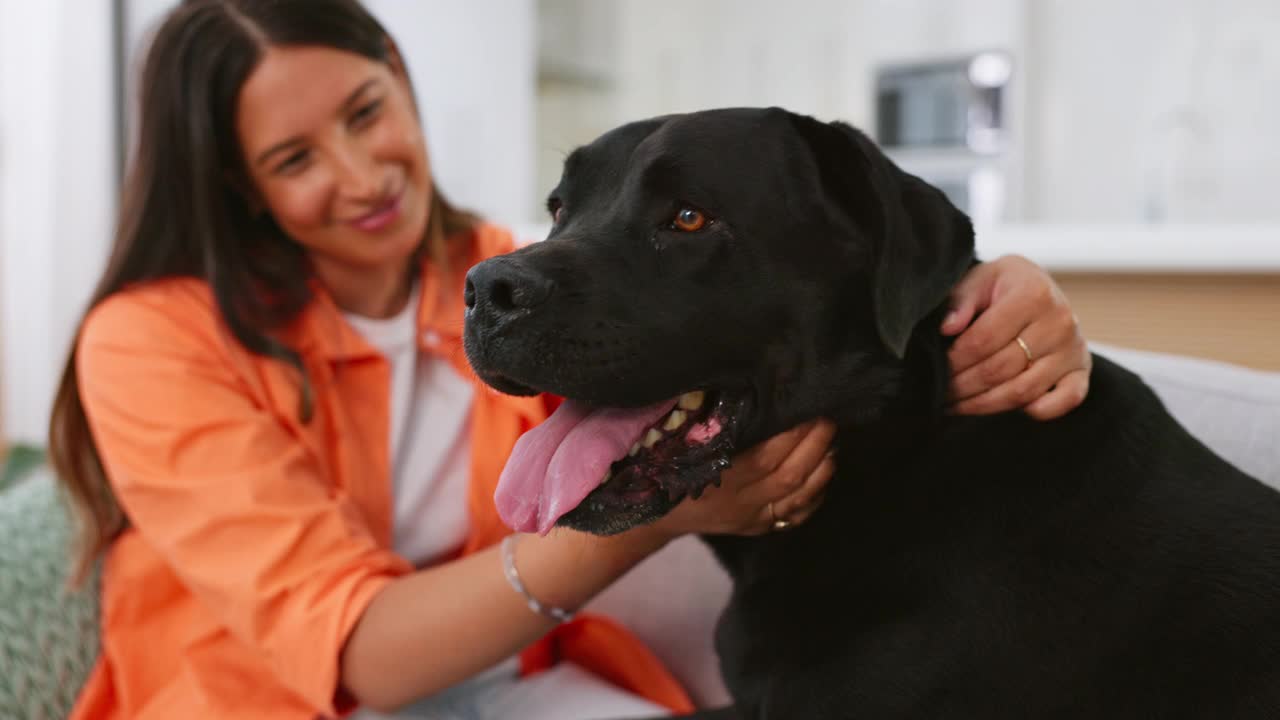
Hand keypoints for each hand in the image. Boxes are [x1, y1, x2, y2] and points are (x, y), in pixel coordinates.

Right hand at [653, 419, 835, 537]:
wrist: (653, 518)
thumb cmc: (665, 469)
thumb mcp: (679, 446)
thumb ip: (708, 425)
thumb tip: (745, 391)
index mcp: (719, 480)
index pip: (765, 458)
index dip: (791, 435)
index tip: (805, 407)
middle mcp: (740, 504)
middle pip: (790, 476)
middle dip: (815, 445)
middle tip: (827, 418)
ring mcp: (752, 520)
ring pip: (799, 497)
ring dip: (822, 467)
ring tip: (832, 440)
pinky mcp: (758, 529)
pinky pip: (796, 515)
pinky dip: (817, 493)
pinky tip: (824, 470)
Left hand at [942, 255, 1090, 419]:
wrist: (1037, 288)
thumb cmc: (1002, 287)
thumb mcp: (979, 279)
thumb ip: (961, 300)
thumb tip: (947, 327)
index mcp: (1033, 294)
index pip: (984, 339)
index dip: (954, 360)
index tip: (935, 369)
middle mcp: (1059, 322)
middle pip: (1001, 369)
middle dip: (963, 386)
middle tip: (939, 393)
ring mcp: (1074, 349)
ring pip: (1023, 391)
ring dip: (984, 405)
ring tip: (956, 405)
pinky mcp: (1082, 370)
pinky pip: (1065, 401)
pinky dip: (1037, 411)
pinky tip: (1004, 408)